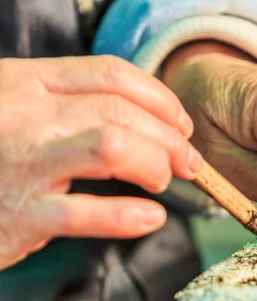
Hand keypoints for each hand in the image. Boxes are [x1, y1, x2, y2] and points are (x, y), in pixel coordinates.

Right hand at [0, 56, 203, 270]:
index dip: (159, 98)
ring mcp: (22, 164)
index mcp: (25, 82)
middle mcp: (25, 116)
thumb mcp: (17, 109)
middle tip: (187, 161)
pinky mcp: (20, 215)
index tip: (181, 123)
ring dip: (154, 165)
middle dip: (169, 137)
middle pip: (120, 111)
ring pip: (112, 147)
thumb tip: (146, 121)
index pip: (110, 74)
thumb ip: (68, 104)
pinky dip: (131, 217)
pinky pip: (90, 214)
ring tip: (162, 181)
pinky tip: (150, 218)